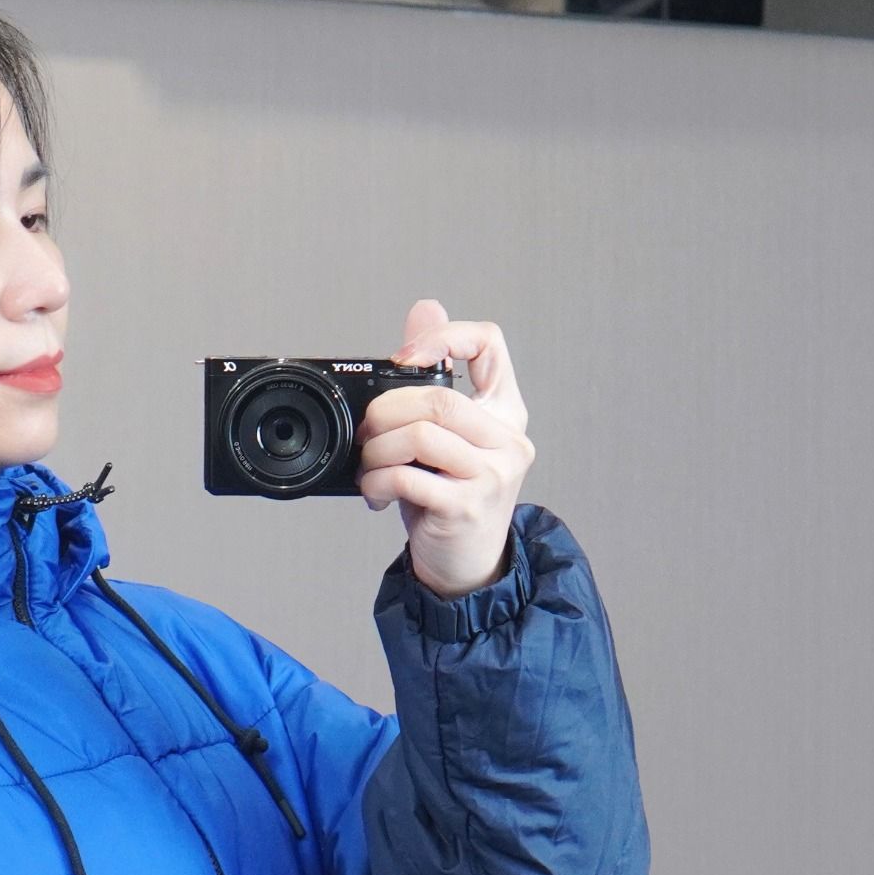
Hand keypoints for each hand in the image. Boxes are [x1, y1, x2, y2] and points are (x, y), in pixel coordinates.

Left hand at [357, 298, 535, 599]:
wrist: (465, 566)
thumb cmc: (449, 500)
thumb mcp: (443, 439)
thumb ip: (434, 379)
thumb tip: (425, 308)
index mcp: (505, 412)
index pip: (491, 344)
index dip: (445, 336)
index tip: (405, 358)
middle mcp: (507, 438)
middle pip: (437, 396)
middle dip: (385, 412)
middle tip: (366, 435)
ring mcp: (492, 473)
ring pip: (420, 435)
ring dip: (376, 452)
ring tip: (368, 469)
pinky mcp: (467, 505)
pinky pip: (407, 477)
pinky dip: (376, 483)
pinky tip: (374, 494)